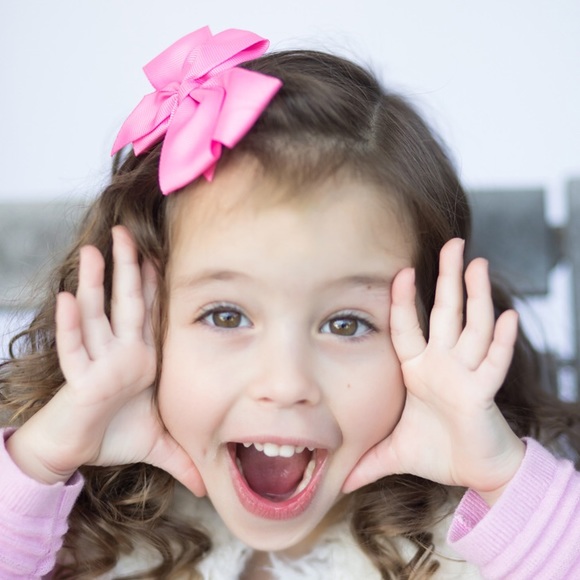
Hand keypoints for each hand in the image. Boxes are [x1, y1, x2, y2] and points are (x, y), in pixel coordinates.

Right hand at [6, 226, 204, 495]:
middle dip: (128, 268)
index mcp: (141, 358)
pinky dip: (72, 325)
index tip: (161, 255)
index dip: (154, 285)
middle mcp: (121, 353)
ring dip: (96, 285)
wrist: (72, 452)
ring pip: (97, 317)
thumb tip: (207, 485)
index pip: (150, 314)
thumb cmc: (111, 437)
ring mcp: (99, 363)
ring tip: (95, 251)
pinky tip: (69, 297)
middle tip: (127, 233)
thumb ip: (183, 456)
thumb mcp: (157, 442)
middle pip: (126, 304)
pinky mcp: (80, 381)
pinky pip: (74, 349)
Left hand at [343, 239, 524, 503]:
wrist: (476, 473)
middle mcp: (444, 365)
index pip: (409, 327)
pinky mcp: (483, 395)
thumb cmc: (438, 453)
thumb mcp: (394, 452)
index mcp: (420, 370)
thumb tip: (338, 481)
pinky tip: (507, 316)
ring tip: (476, 264)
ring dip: (476, 297)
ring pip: (472, 328)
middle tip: (453, 244)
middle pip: (446, 313)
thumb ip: (367, 461)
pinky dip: (501, 342)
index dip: (405, 300)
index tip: (400, 271)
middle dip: (448, 279)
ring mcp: (466, 376)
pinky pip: (494, 364)